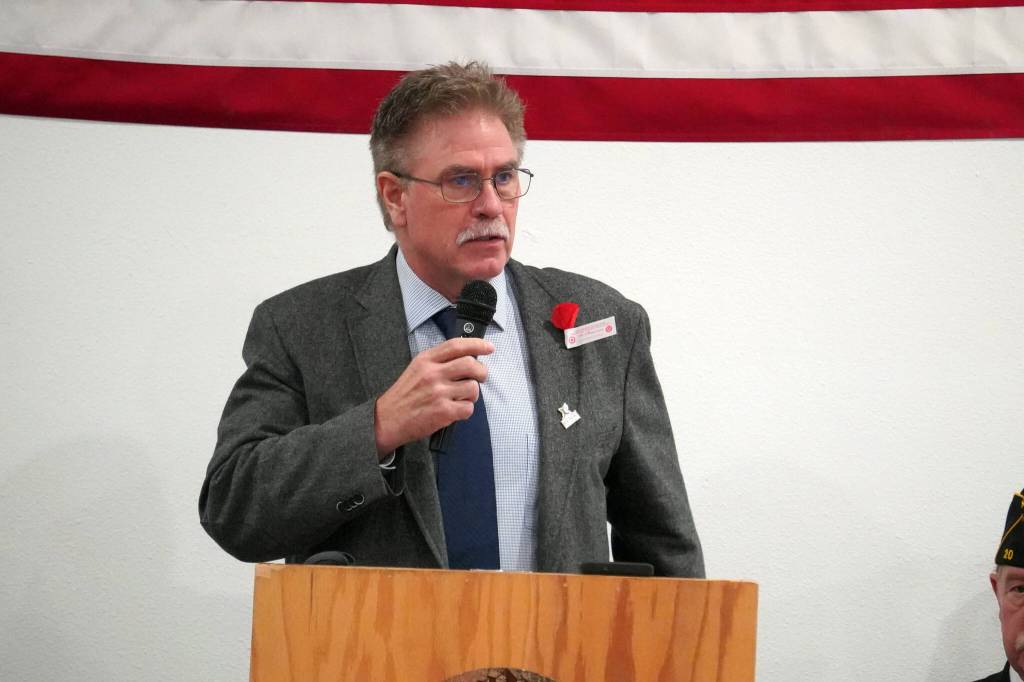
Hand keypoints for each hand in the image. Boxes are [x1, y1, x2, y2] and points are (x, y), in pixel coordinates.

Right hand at [373, 337, 493, 455]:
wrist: (387, 419)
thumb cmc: (404, 396)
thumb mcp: (416, 369)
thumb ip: (438, 362)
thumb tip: (466, 358)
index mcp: (426, 360)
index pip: (457, 345)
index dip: (477, 344)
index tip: (489, 347)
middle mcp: (433, 374)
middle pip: (471, 364)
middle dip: (481, 372)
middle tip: (479, 377)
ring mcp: (438, 393)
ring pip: (473, 387)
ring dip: (472, 394)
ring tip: (461, 398)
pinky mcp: (443, 411)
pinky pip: (469, 408)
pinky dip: (466, 410)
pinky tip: (455, 411)